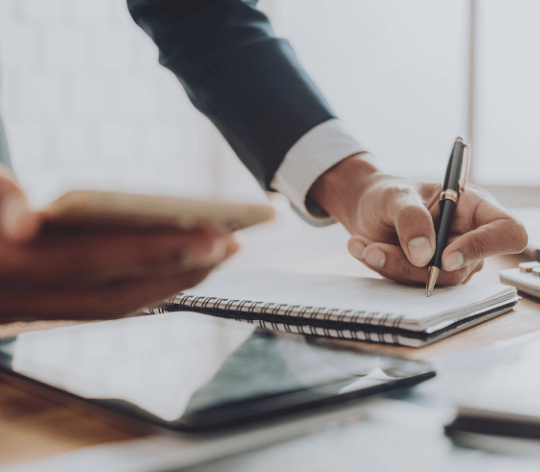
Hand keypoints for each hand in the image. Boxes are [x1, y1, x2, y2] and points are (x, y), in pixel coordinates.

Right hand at [0, 165, 237, 321]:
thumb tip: (25, 217)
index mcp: (9, 265)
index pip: (100, 258)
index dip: (159, 250)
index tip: (214, 234)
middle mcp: (27, 298)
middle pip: (122, 290)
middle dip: (183, 271)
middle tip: (233, 245)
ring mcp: (35, 310)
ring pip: (118, 305)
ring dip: (170, 284)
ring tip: (214, 258)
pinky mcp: (42, 311)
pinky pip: (104, 306)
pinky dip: (146, 290)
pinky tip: (173, 272)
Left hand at [310, 154, 527, 284]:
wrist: (367, 208)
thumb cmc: (390, 195)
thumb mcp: (396, 196)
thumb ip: (410, 219)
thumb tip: (424, 256)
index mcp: (476, 210)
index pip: (507, 233)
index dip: (484, 247)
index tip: (446, 256)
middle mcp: (468, 240)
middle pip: (459, 269)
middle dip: (411, 264)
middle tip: (374, 250)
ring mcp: (448, 263)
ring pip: (429, 281)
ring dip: (391, 265)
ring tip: (361, 245)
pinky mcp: (424, 277)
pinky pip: (407, 283)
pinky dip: (381, 268)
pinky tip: (362, 248)